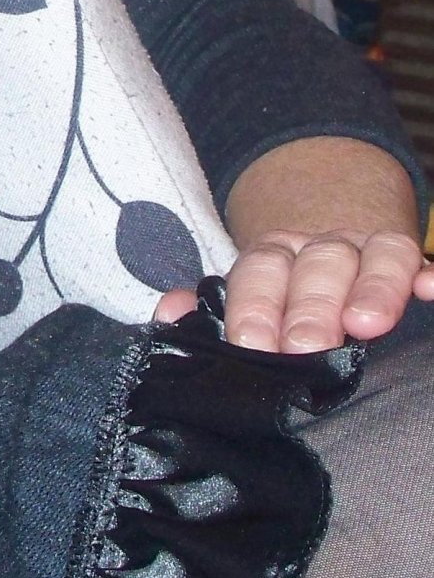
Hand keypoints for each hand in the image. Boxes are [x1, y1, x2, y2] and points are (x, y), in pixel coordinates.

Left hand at [150, 135, 433, 350]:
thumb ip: (209, 307)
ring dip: (369, 288)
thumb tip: (169, 317)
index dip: (254, 306)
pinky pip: (415, 260)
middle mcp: (317, 247)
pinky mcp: (405, 257)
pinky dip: (424, 274)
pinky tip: (430, 291)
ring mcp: (365, 249)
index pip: (258, 271)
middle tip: (305, 347)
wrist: (332, 230)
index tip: (251, 345)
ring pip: (368, 257)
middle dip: (309, 306)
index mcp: (273, 256)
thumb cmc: (285, 289)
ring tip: (365, 324)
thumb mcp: (248, 293)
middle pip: (313, 265)